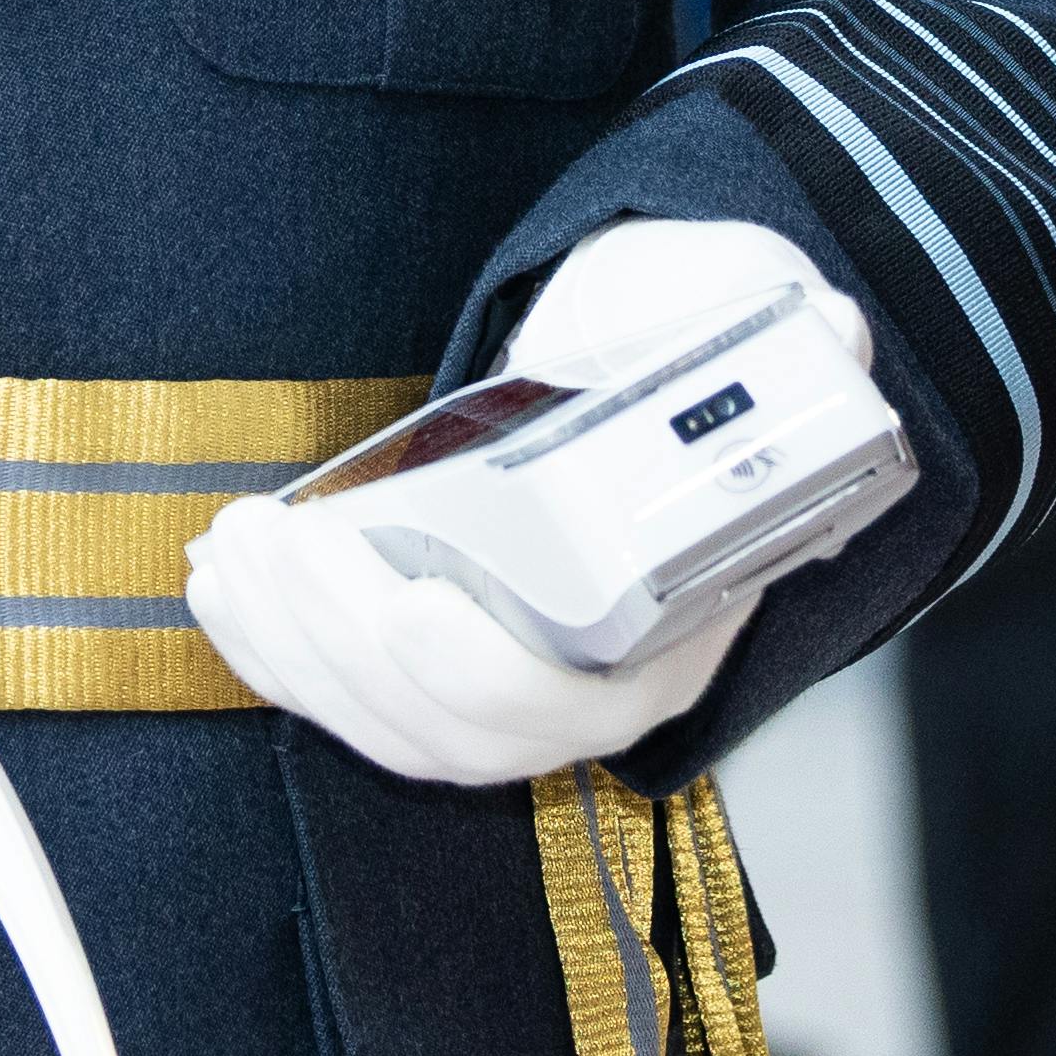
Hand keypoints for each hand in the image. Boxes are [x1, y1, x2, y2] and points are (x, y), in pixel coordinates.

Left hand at [184, 220, 888, 792]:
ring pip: (385, 726)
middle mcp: (588, 693)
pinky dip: (270, 654)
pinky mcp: (427, 675)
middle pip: (454, 728)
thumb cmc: (700, 367)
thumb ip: (795, 329)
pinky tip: (221, 584)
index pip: (575, 705)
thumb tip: (834, 327)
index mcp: (672, 633)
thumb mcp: (757, 330)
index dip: (487, 678)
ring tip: (231, 553)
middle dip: (342, 646)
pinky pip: (341, 703)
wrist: (658, 398)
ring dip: (288, 650)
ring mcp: (504, 695)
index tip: (413, 610)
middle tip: (272, 546)